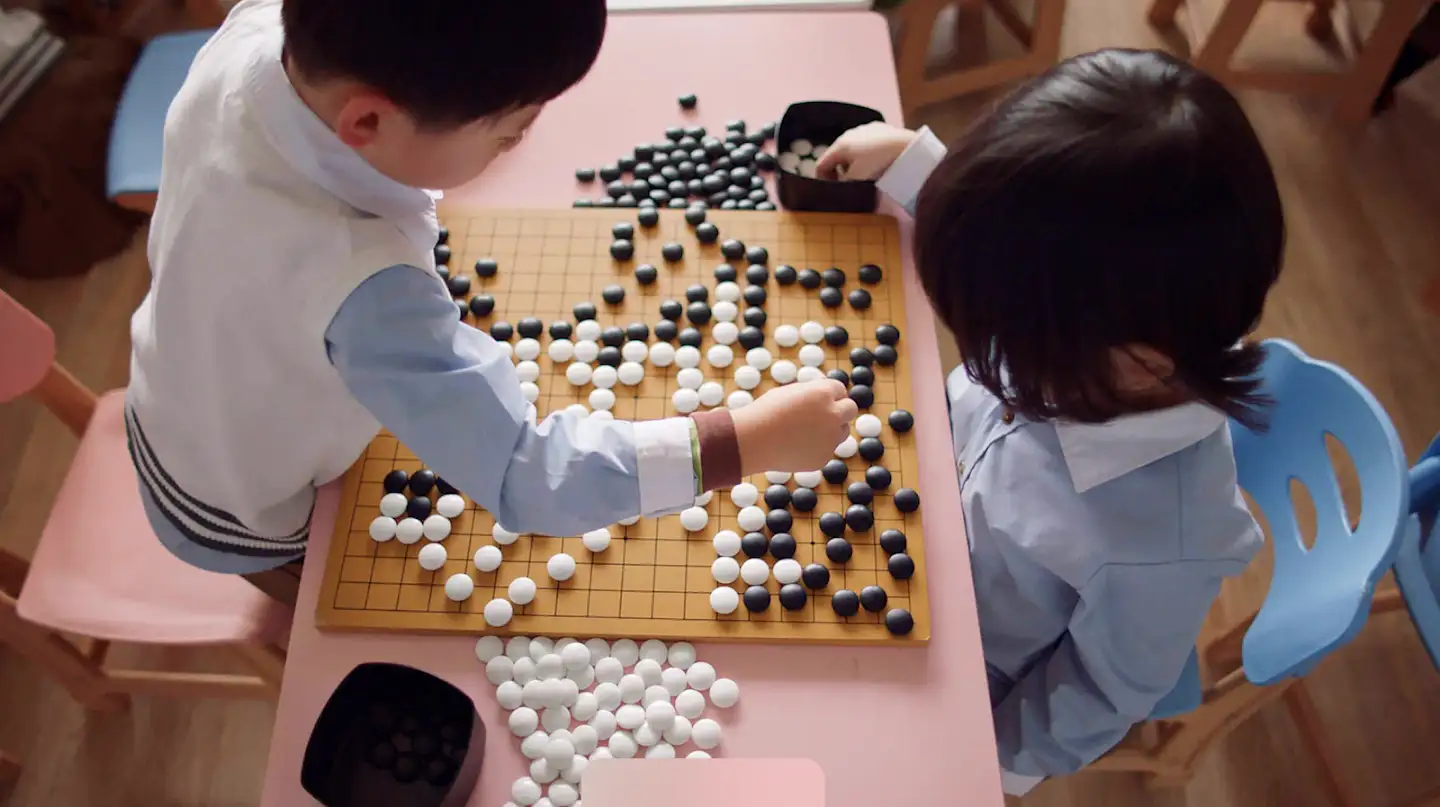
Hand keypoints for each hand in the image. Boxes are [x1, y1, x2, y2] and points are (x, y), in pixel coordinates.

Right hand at [730, 380, 858, 473]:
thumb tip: (827, 396)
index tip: (822, 400)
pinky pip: (826, 450)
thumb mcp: (790, 392)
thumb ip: (812, 393)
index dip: (830, 395)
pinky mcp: (824, 457)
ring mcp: (831, 438)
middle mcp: (833, 415)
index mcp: (823, 393)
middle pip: (850, 409)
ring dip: (832, 430)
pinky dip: (816, 448)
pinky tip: (795, 446)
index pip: (840, 389)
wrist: (753, 440)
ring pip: (842, 432)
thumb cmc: (766, 412)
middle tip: (825, 415)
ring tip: (804, 431)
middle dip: (840, 410)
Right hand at [815, 122, 918, 180]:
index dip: (823, 180)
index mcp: (839, 145)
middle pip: (836, 156)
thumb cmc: (877, 162)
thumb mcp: (858, 179)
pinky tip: (879, 159)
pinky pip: (867, 142)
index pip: (821, 164)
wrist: (906, 145)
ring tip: (866, 173)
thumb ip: (845, 184)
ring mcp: (864, 128)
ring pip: (852, 148)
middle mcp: (848, 133)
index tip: (833, 192)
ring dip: (854, 161)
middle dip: (839, 171)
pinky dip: (867, 152)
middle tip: (850, 184)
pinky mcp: (879, 127)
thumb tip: (842, 188)